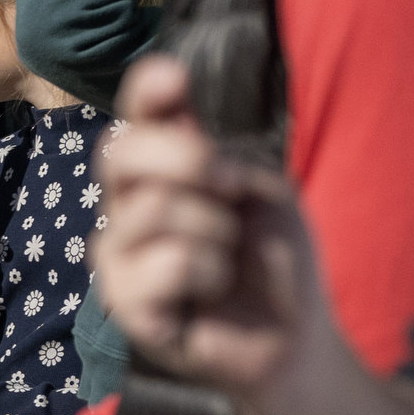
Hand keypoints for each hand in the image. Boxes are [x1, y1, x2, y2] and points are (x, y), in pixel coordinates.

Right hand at [94, 57, 330, 401]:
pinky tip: (210, 293)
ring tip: (227, 258)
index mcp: (158, 172)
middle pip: (118, 151)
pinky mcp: (125, 306)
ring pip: (152, 208)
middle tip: (233, 190)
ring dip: (215, 231)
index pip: (136, 117)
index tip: (176, 82)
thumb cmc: (273, 257)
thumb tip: (176, 118)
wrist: (294, 332)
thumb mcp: (260, 190)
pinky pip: (165, 264)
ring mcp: (118, 257)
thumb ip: (216, 153)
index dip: (145, 90)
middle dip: (187, 159)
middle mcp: (125, 206)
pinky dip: (208, 273)